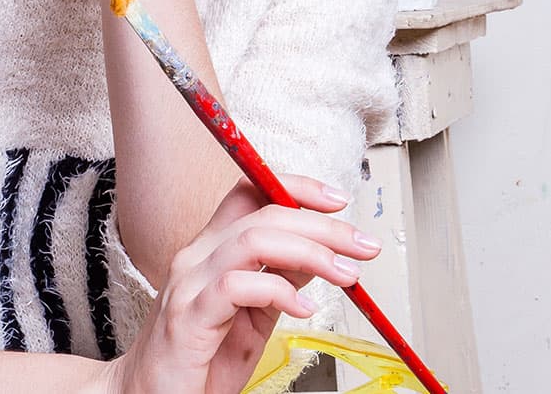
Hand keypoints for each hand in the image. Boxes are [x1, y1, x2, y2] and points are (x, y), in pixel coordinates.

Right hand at [107, 176, 376, 393]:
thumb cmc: (199, 363)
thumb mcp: (251, 318)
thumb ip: (277, 282)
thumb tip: (317, 256)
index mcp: (211, 249)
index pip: (250, 194)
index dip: (295, 188)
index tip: (337, 200)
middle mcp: (197, 256)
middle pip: (262, 213)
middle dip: (321, 224)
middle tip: (362, 245)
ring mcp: (190, 283)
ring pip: (252, 240)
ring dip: (309, 251)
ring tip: (345, 274)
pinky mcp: (188, 317)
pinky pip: (235, 286)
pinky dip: (277, 291)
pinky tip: (304, 308)